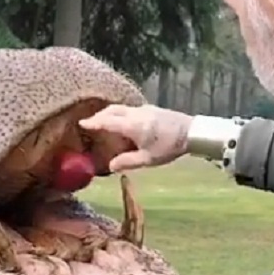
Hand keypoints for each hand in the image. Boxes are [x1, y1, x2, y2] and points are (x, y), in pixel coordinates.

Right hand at [78, 104, 192, 172]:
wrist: (191, 132)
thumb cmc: (169, 146)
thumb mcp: (148, 159)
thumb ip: (128, 162)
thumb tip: (110, 166)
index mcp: (132, 125)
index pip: (107, 121)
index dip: (93, 122)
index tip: (81, 123)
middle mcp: (135, 113)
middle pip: (112, 110)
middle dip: (99, 115)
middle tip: (90, 122)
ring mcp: (144, 109)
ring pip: (121, 108)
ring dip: (110, 113)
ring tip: (104, 121)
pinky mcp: (151, 108)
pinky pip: (129, 108)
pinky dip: (120, 113)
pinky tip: (122, 121)